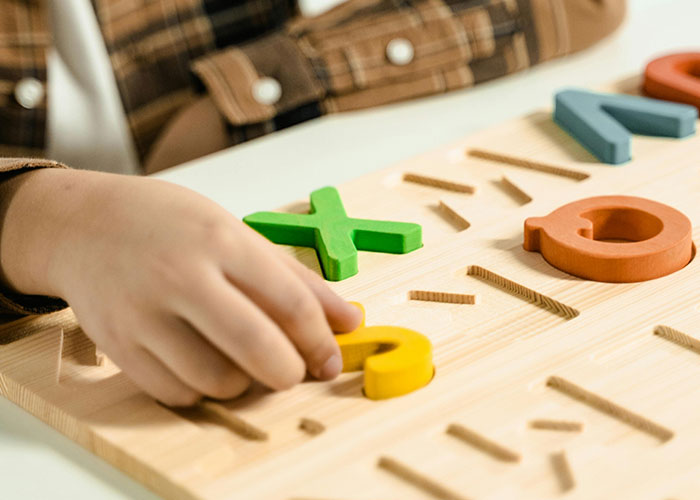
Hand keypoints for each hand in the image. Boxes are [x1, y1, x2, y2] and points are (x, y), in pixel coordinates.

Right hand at [1, 168, 361, 405]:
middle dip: (289, 373)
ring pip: (217, 381)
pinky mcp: (118, 345)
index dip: (320, 341)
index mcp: (222, 241)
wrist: (84, 225)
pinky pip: (176, 393)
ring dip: (244, 383)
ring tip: (242, 360)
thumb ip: (296, 279)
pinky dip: (202, 389)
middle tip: (294, 371)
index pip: (290, 303)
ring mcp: (144, 313)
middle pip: (257, 348)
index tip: (330, 360)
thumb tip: (349, 320)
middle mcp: (182, 276)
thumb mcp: (237, 234)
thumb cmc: (170, 225)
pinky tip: (204, 364)